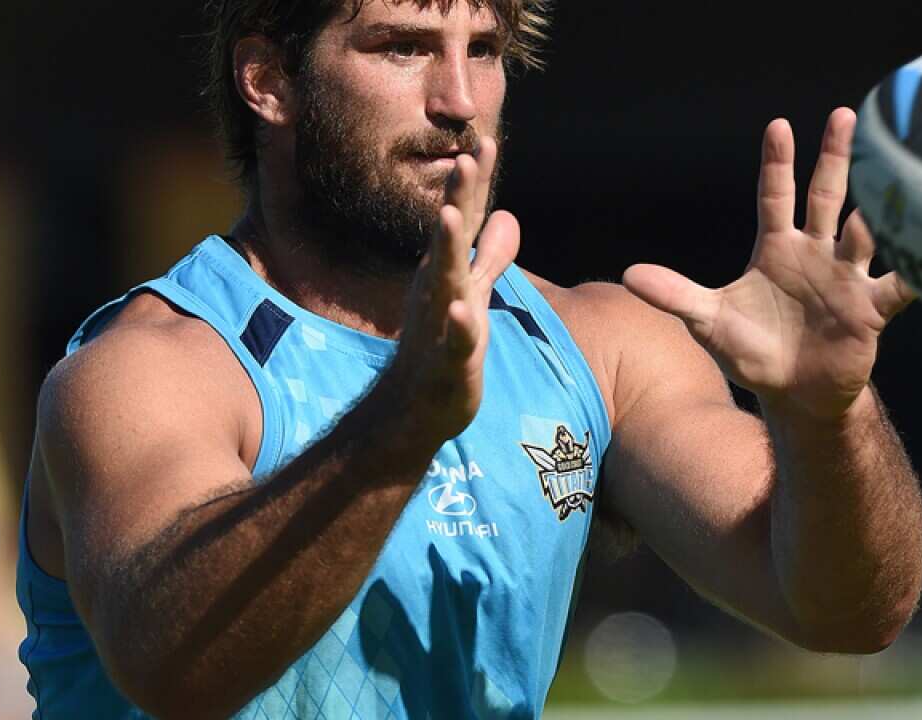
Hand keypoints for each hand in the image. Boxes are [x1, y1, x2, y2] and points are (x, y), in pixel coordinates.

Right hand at [390, 136, 519, 440]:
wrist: (415, 406)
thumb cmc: (443, 345)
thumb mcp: (474, 293)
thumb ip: (490, 255)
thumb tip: (506, 214)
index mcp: (447, 269)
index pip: (462, 218)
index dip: (474, 183)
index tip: (486, 141)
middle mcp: (438, 287)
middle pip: (450, 236)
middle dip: (458, 196)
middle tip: (466, 156)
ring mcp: (440, 321)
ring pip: (445, 280)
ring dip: (446, 247)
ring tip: (448, 214)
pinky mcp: (448, 360)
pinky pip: (453, 339)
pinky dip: (457, 323)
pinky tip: (461, 308)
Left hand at [623, 109, 913, 419]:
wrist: (796, 395)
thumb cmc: (753, 353)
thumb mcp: (710, 323)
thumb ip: (676, 296)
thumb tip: (629, 274)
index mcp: (776, 250)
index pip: (775, 197)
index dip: (777, 164)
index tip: (778, 126)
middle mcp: (815, 254)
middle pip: (827, 197)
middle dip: (835, 158)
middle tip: (845, 116)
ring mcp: (846, 278)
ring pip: (865, 232)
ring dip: (875, 209)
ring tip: (888, 178)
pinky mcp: (871, 309)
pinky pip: (901, 285)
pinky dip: (919, 271)